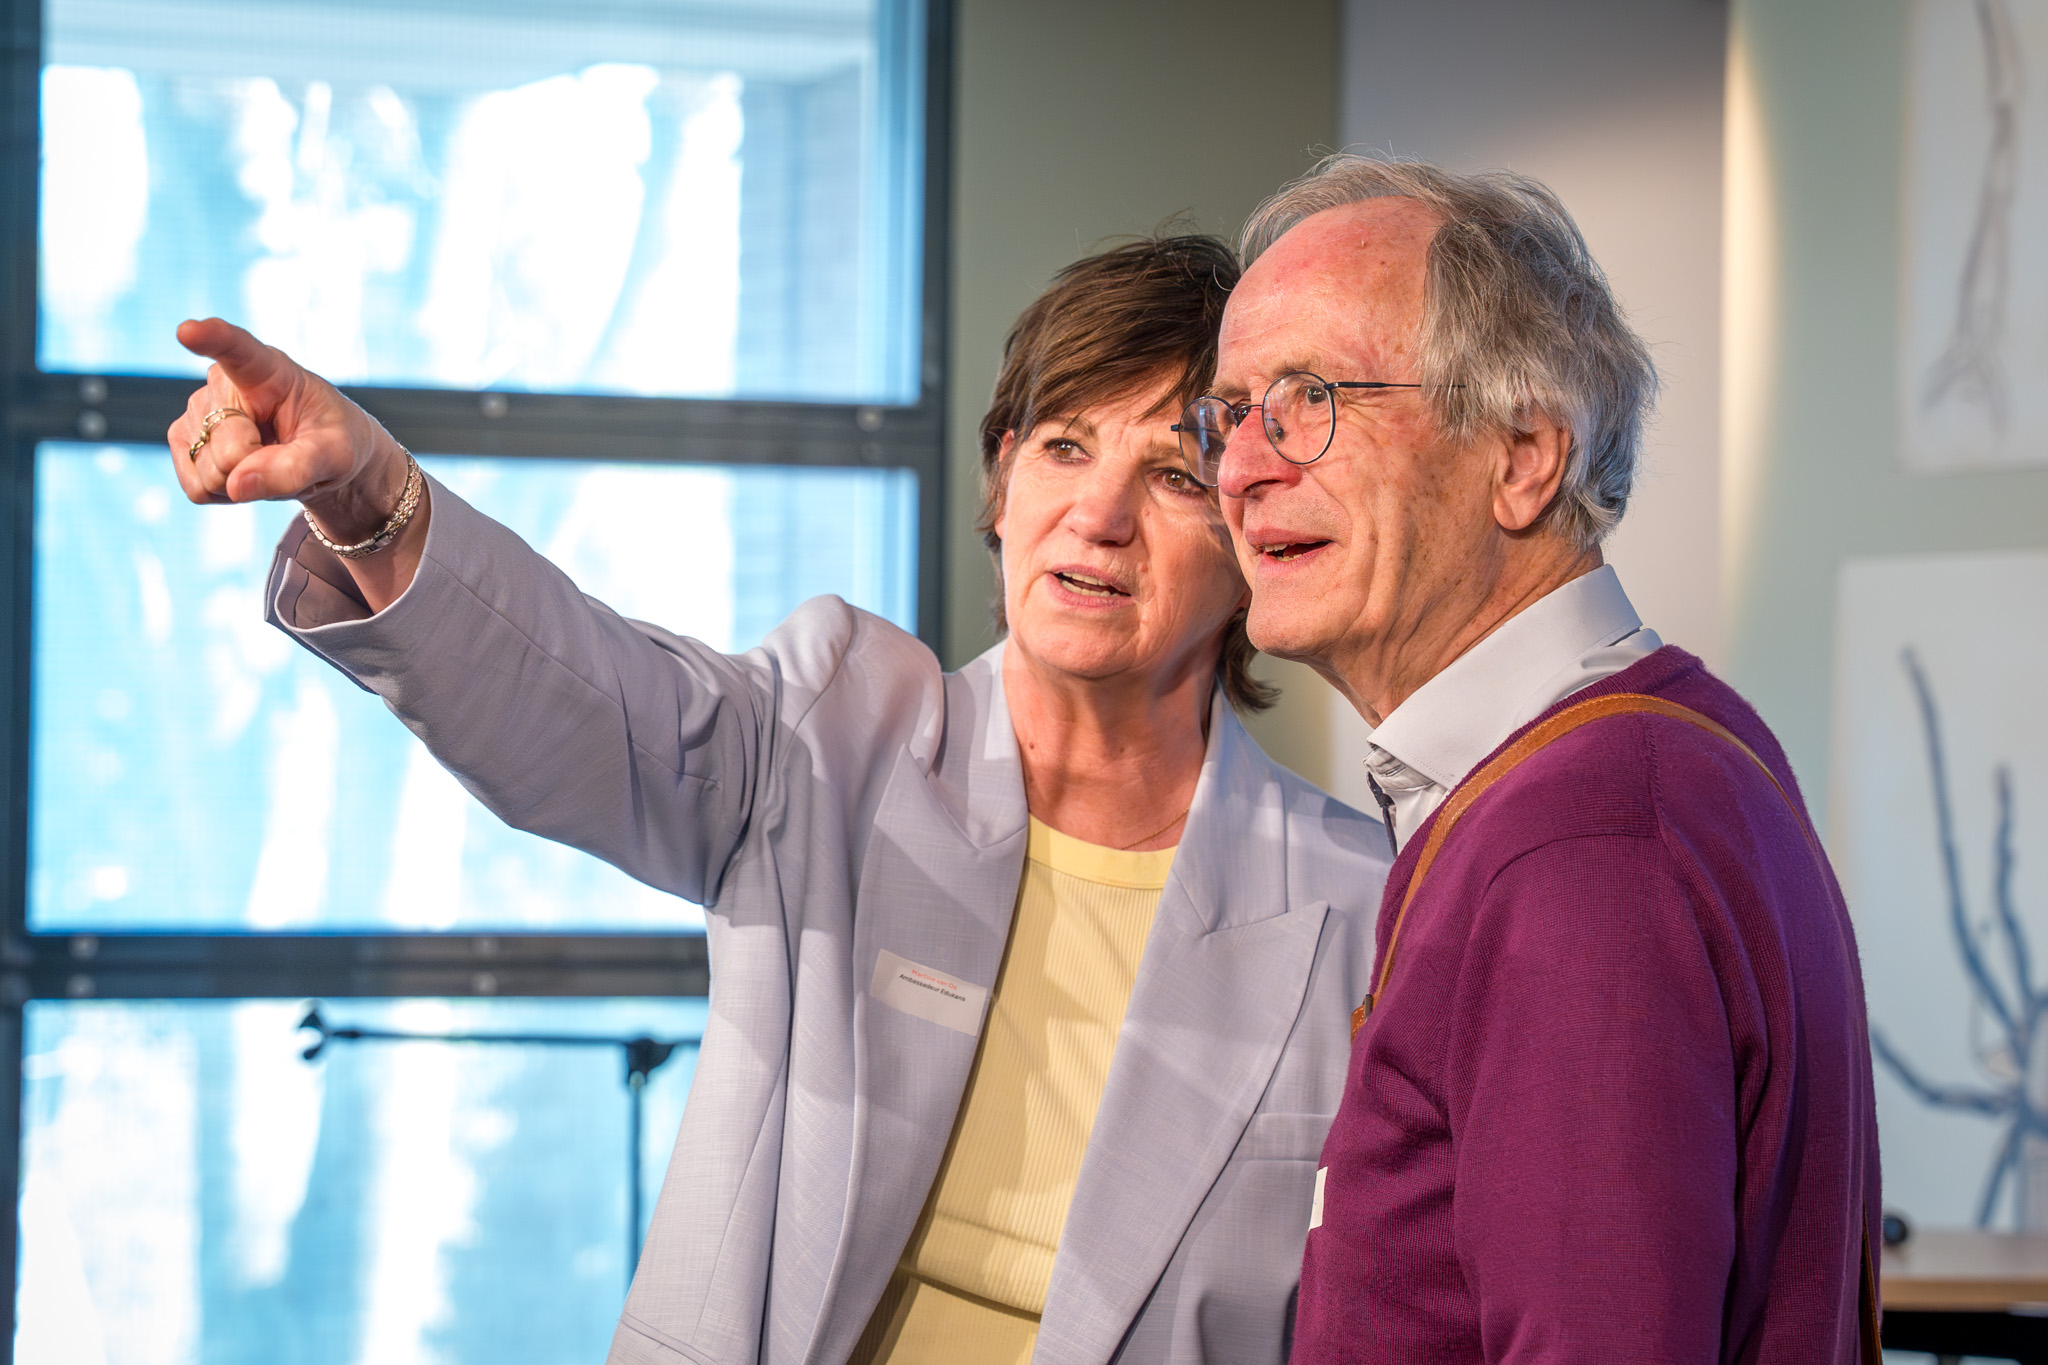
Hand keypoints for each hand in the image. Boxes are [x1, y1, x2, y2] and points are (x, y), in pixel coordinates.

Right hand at [167, 319, 409, 542]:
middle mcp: (221, 383)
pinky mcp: (183, 440)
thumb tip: (237, 485)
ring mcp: (196, 411)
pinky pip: (196, 488)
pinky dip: (226, 494)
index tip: (188, 331)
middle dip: (259, 467)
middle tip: (285, 454)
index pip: (236, 348)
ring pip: (208, 472)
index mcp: (268, 368)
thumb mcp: (336, 456)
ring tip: (267, 460)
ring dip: (243, 482)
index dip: (211, 338)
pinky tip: (245, 472)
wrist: (322, 457)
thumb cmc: (333, 442)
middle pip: (227, 446)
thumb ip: (295, 468)